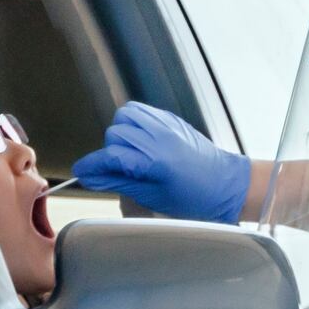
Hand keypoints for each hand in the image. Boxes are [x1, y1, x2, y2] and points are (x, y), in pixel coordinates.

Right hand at [72, 101, 250, 223]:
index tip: (82, 172)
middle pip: (114, 134)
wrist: (226, 184)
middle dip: (111, 152)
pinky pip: (141, 111)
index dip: (91, 165)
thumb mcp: (152, 196)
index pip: (110, 156)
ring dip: (121, 133)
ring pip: (125, 116)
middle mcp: (159, 136)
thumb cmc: (195, 197)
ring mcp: (166, 124)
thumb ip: (119, 182)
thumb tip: (91, 177)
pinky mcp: (171, 119)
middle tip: (119, 169)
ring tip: (130, 152)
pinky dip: (134, 123)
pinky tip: (141, 141)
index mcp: (154, 160)